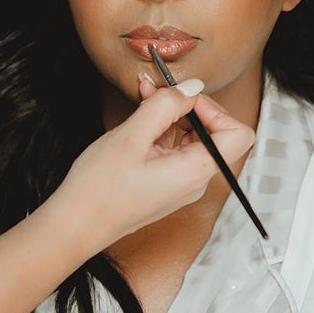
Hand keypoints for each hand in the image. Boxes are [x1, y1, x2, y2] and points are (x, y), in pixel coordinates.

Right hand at [48, 75, 256, 252]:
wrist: (76, 225)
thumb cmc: (100, 189)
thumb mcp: (132, 135)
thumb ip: (167, 105)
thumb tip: (192, 86)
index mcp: (196, 172)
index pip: (237, 133)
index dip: (214, 108)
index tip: (182, 98)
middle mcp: (195, 182)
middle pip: (215, 134)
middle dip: (188, 107)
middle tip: (155, 91)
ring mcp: (181, 186)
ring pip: (192, 140)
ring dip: (172, 117)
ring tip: (142, 102)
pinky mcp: (166, 186)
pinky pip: (175, 153)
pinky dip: (161, 133)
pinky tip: (138, 124)